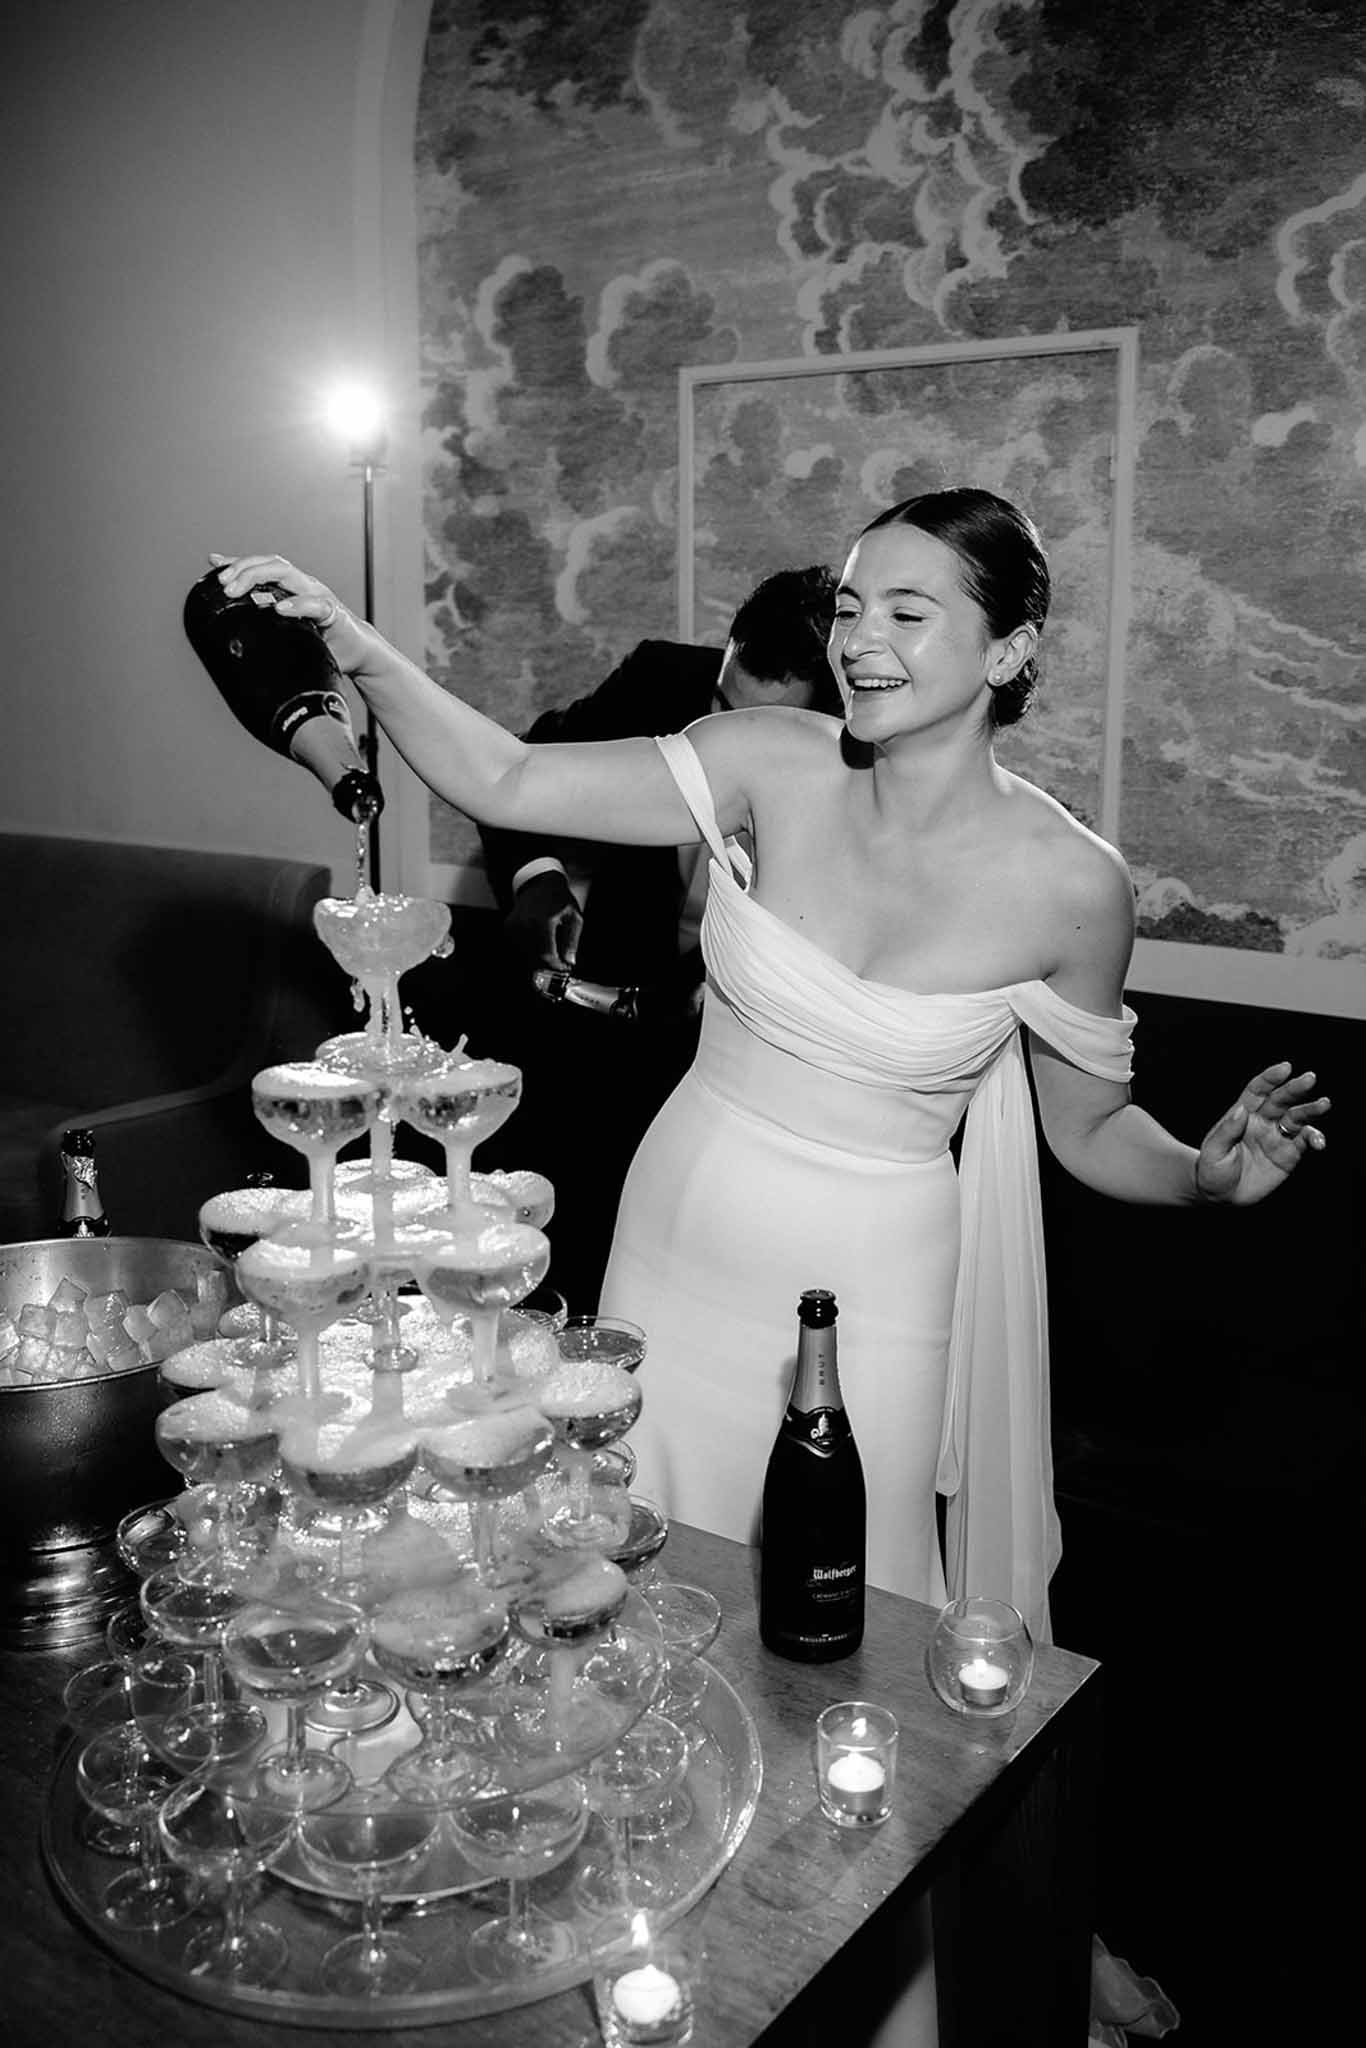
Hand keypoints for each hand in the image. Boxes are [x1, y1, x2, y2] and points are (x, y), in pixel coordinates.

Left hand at [206, 552, 359, 662]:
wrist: (359, 655)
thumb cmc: (322, 640)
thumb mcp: (288, 627)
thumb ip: (266, 616)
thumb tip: (233, 616)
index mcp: (292, 587)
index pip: (262, 565)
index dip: (238, 562)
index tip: (213, 566)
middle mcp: (304, 585)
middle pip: (272, 563)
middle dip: (243, 568)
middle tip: (223, 585)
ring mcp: (318, 596)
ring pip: (287, 573)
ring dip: (259, 576)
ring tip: (237, 590)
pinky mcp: (333, 614)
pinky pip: (315, 605)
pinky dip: (297, 605)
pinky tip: (280, 609)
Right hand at [505, 871, 582, 973]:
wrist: (539, 883)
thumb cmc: (559, 899)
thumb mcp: (574, 917)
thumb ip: (572, 942)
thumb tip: (569, 962)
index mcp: (543, 922)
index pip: (546, 955)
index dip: (556, 966)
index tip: (564, 968)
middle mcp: (525, 925)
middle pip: (535, 958)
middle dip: (548, 964)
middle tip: (559, 963)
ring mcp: (514, 926)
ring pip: (526, 955)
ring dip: (539, 958)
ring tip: (551, 949)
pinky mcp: (508, 927)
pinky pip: (519, 947)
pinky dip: (530, 950)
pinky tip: (539, 941)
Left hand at [1194, 1061, 1329, 1203]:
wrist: (1222, 1194)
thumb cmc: (1212, 1169)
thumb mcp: (1213, 1151)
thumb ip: (1227, 1132)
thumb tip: (1241, 1110)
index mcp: (1243, 1113)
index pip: (1258, 1090)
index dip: (1271, 1078)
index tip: (1285, 1068)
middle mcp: (1263, 1121)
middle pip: (1282, 1099)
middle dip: (1295, 1088)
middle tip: (1310, 1078)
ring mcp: (1277, 1136)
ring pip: (1298, 1117)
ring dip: (1311, 1110)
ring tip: (1324, 1103)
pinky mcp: (1289, 1154)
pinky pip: (1305, 1142)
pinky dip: (1314, 1139)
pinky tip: (1319, 1142)